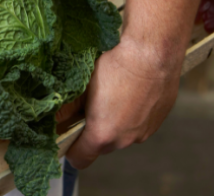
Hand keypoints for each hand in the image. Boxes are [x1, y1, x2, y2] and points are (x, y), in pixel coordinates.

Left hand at [56, 36, 182, 168]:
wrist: (152, 54)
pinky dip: (132, 115)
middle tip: (88, 108)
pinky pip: (139, 124)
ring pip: (122, 135)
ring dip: (114, 123)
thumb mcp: (83, 87)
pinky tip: (129, 94)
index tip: (68, 136)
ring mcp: (145, 132)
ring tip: (112, 97)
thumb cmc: (115, 68)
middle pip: (102, 146)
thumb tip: (54, 117)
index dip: (71, 150)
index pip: (80, 160)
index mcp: (102, 135)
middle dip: (93, 132)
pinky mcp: (159, 121)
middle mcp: (125, 140)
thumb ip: (66, 108)